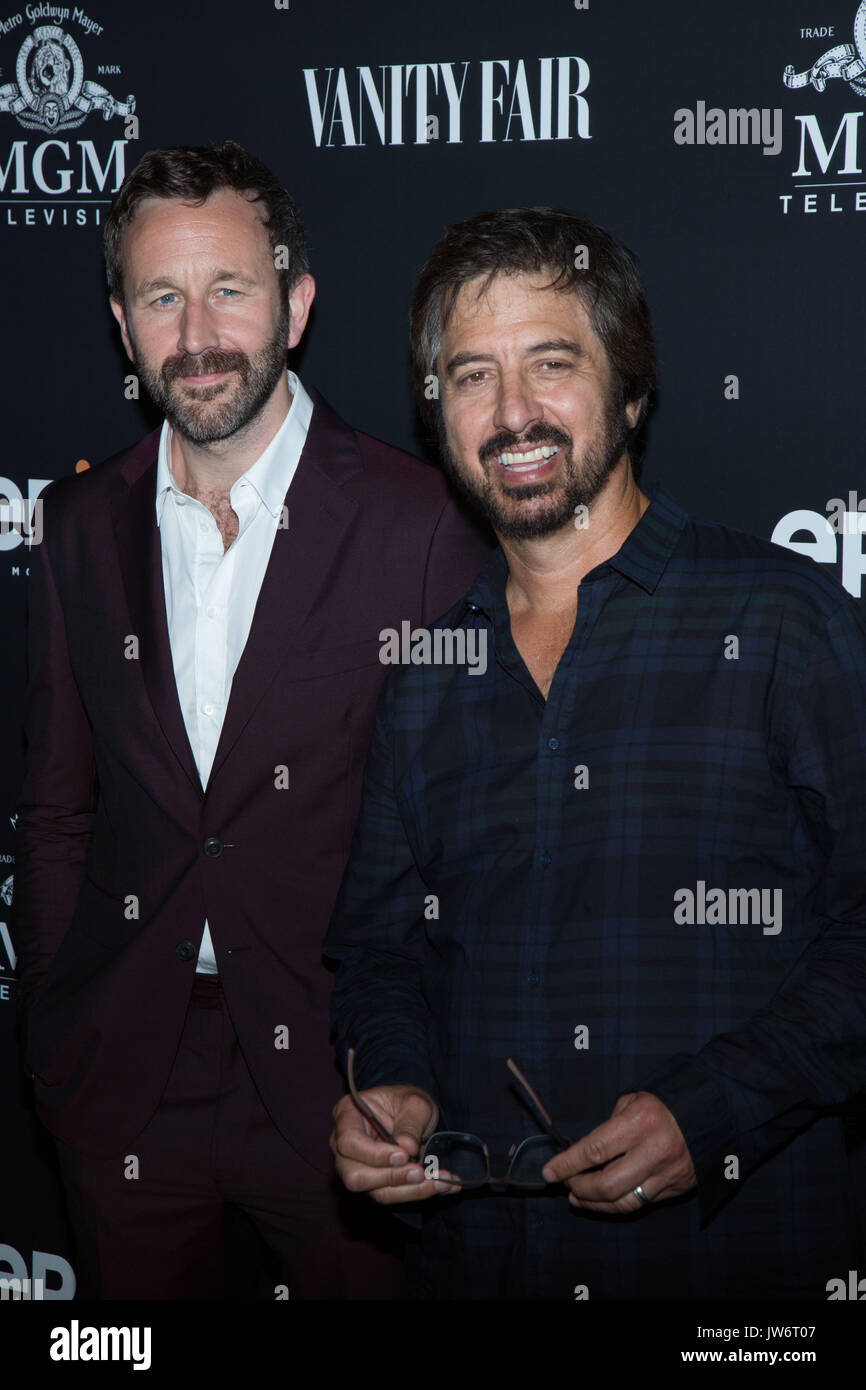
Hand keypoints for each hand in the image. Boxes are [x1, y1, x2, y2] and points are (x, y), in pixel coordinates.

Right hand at [330, 1084, 455, 1204]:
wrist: (412, 1112)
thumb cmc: (406, 1102)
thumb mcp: (414, 1102)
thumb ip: (410, 1122)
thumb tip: (407, 1148)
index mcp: (347, 1116)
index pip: (349, 1142)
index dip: (373, 1154)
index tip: (403, 1155)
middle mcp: (345, 1146)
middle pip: (356, 1175)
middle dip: (391, 1178)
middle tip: (420, 1172)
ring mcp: (358, 1168)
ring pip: (376, 1192)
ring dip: (411, 1190)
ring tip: (440, 1181)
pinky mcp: (375, 1183)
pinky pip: (393, 1195)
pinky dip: (419, 1192)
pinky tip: (443, 1184)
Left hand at [540, 1091, 696, 1212]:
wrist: (712, 1112)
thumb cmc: (665, 1103)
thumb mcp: (634, 1100)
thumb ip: (610, 1124)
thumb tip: (586, 1152)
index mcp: (640, 1122)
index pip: (594, 1149)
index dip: (568, 1163)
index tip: (549, 1172)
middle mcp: (655, 1151)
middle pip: (607, 1184)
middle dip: (579, 1187)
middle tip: (565, 1183)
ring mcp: (668, 1174)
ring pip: (624, 1202)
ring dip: (595, 1203)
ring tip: (577, 1197)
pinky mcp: (677, 1188)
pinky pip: (641, 1203)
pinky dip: (618, 1203)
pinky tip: (604, 1200)